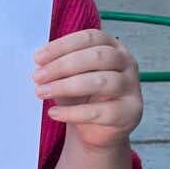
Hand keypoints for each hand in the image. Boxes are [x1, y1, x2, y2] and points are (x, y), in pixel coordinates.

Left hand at [33, 27, 141, 150]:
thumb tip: (39, 64)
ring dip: (66, 86)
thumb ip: (59, 66)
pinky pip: (100, 112)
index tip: (38, 58)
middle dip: (63, 65)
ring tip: (42, 92)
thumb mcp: (70, 76)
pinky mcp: (130, 112)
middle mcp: (127, 63)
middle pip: (98, 57)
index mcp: (113, 46)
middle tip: (37, 76)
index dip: (63, 45)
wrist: (97, 130)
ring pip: (101, 82)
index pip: (91, 38)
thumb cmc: (83, 96)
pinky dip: (73, 113)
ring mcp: (132, 87)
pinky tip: (54, 113)